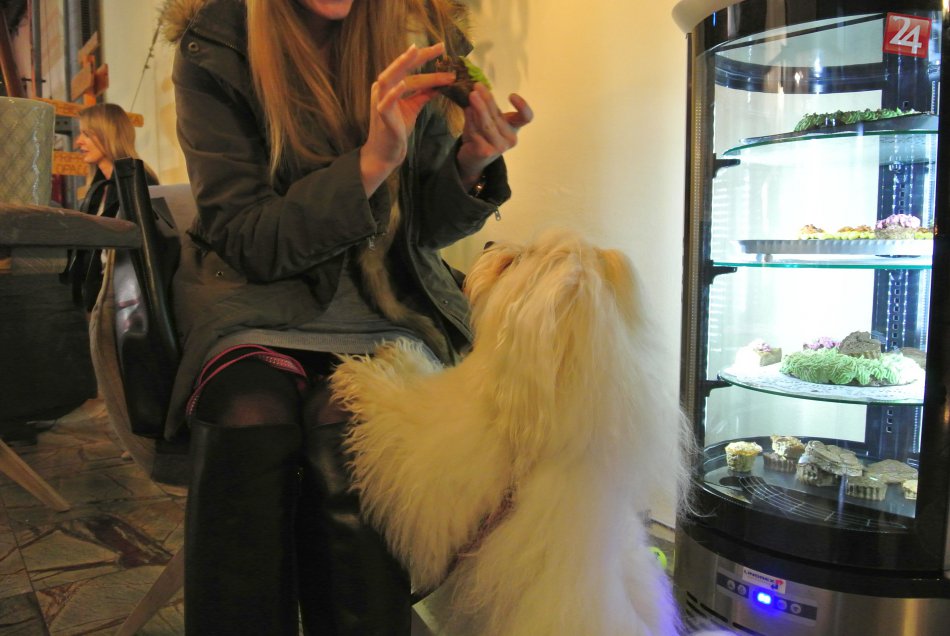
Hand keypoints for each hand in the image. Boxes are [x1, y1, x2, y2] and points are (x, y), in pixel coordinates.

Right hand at [361, 43, 454, 194]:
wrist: (386, 152)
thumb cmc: (397, 129)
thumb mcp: (413, 107)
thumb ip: (424, 93)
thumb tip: (441, 82)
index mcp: (390, 86)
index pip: (408, 66)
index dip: (424, 56)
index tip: (442, 47)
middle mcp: (383, 89)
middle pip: (400, 67)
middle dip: (419, 56)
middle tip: (440, 47)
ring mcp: (380, 101)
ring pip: (389, 78)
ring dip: (403, 65)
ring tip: (416, 53)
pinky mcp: (381, 115)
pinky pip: (386, 102)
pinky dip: (394, 92)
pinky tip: (403, 84)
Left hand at [456, 84, 533, 189]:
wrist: (473, 160)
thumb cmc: (482, 136)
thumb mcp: (487, 120)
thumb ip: (486, 108)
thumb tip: (477, 91)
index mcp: (514, 128)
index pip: (526, 117)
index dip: (523, 106)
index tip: (511, 96)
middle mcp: (510, 139)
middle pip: (499, 116)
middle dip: (487, 100)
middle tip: (477, 86)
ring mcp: (499, 147)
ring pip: (487, 124)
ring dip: (479, 108)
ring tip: (472, 95)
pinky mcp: (486, 152)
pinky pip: (476, 132)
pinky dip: (470, 120)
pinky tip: (466, 110)